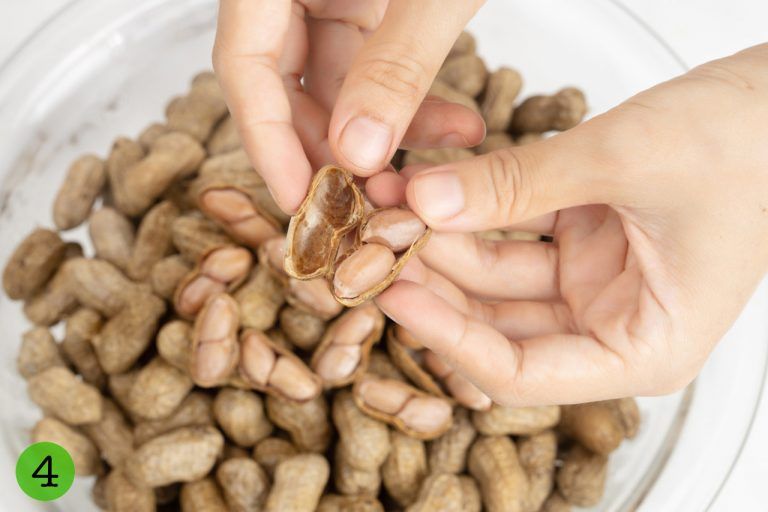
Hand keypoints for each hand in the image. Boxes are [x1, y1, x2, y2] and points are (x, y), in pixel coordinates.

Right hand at [213, 0, 484, 211]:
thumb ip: (395, 63)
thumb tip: (358, 152)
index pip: (244, 62)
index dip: (265, 138)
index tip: (298, 199)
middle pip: (288, 83)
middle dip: (334, 147)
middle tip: (372, 198)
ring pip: (340, 85)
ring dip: (387, 134)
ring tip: (437, 166)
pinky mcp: (373, 5)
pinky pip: (379, 68)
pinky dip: (415, 104)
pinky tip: (460, 128)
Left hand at [374, 45, 767, 405]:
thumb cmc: (747, 144)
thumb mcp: (623, 162)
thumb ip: (519, 184)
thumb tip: (426, 200)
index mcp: (644, 349)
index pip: (522, 374)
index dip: (450, 339)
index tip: (394, 295)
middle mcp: (613, 328)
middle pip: (498, 329)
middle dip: (434, 286)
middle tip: (373, 246)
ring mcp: (592, 285)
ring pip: (495, 283)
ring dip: (443, 245)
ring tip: (388, 207)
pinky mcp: (579, 244)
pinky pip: (509, 239)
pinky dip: (470, 217)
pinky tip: (424, 191)